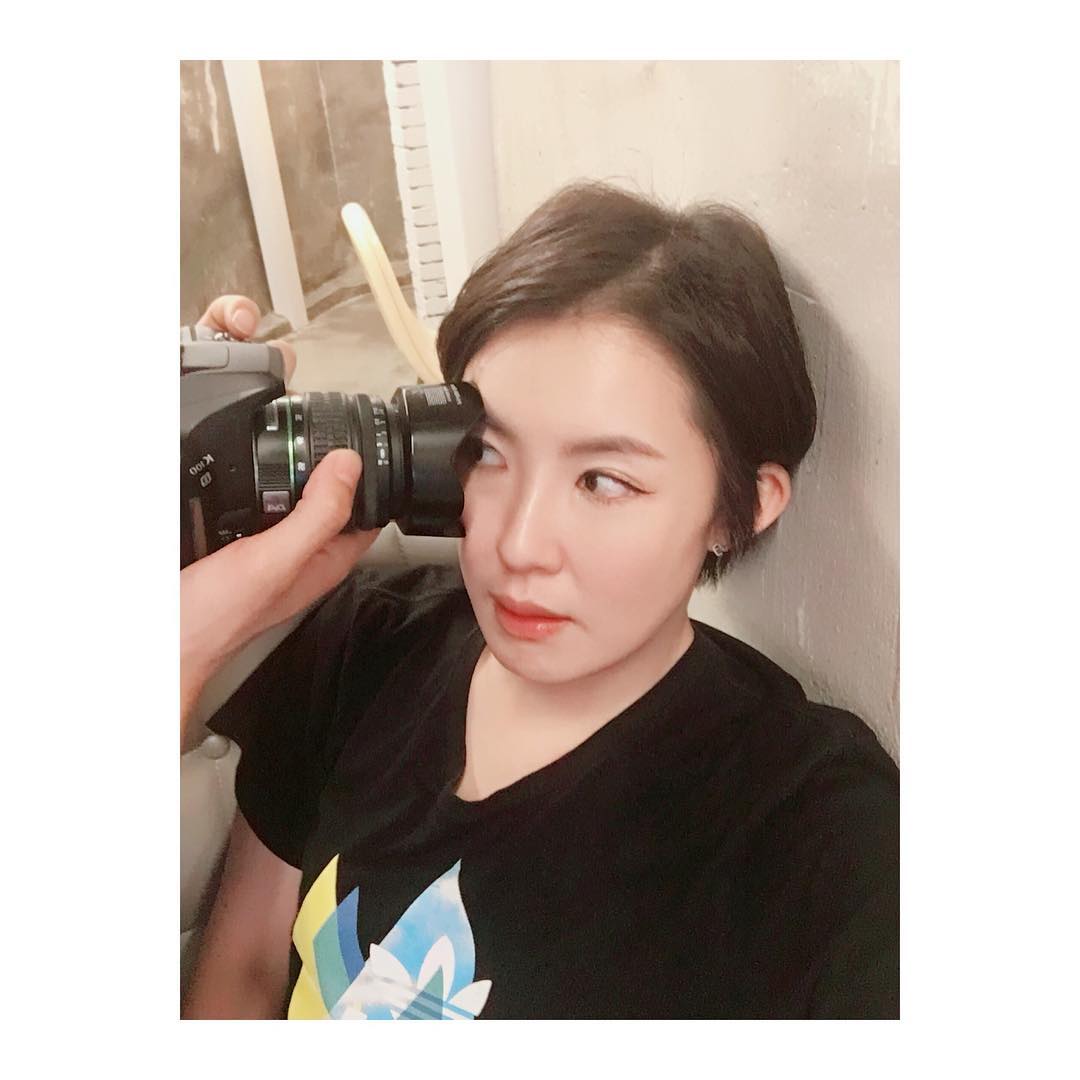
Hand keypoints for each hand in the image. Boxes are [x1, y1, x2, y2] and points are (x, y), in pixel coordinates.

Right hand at [180, 296, 380, 740]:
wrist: (160, 637)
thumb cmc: (217, 614)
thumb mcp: (276, 556)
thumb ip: (317, 514)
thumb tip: (349, 466)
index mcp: (326, 560)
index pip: (368, 513)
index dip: (371, 477)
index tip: (360, 442)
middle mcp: (302, 555)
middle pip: (331, 501)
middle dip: (328, 467)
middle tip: (321, 430)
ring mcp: (269, 551)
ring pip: (292, 500)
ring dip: (288, 472)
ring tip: (287, 441)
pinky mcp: (237, 546)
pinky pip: (254, 507)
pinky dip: (251, 486)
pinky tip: (241, 470)